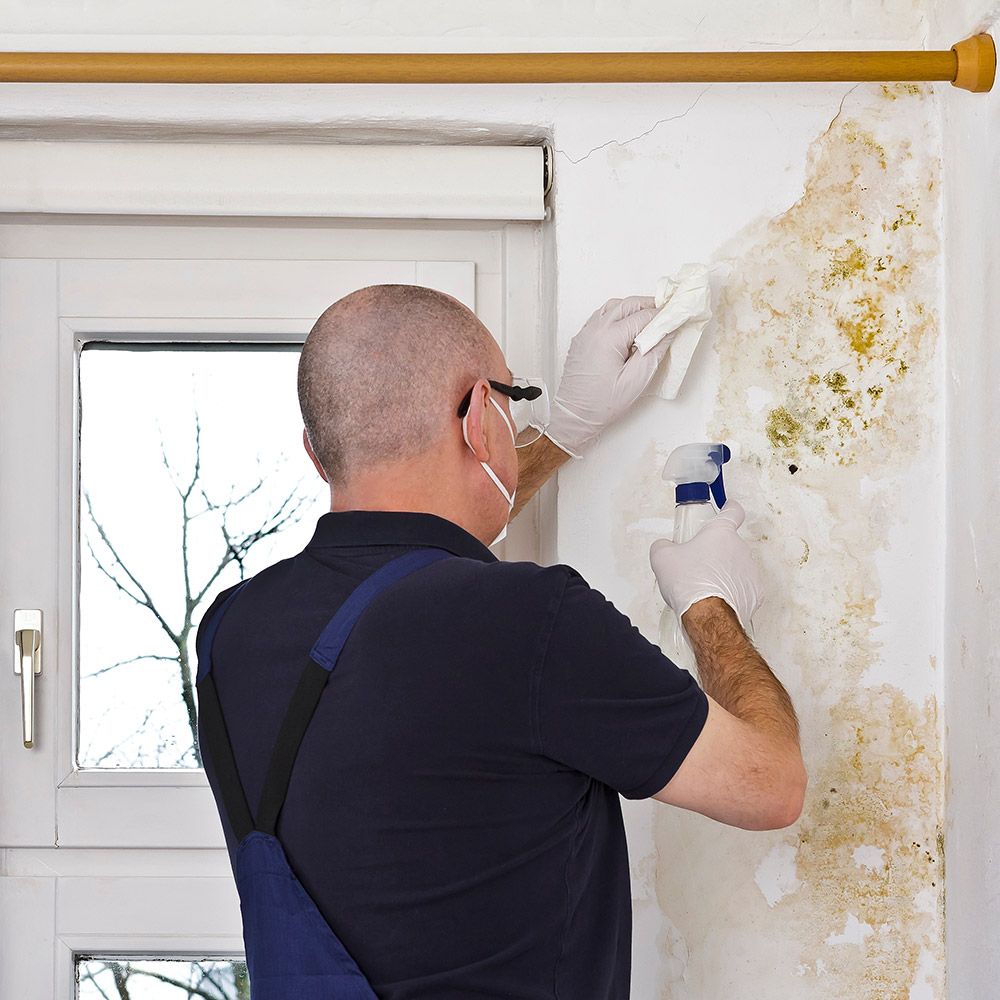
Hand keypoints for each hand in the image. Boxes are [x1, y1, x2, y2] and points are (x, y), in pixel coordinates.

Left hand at [544, 296, 677, 457]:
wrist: (574, 416)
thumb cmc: (602, 403)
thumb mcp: (636, 380)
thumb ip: (655, 351)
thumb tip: (668, 332)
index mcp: (609, 337)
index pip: (643, 316)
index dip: (662, 316)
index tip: (676, 317)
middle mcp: (595, 329)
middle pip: (627, 304)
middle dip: (648, 305)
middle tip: (665, 314)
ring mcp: (585, 332)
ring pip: (612, 306)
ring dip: (632, 308)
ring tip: (648, 321)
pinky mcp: (581, 339)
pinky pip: (601, 316)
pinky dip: (616, 315)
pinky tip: (626, 328)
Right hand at [648, 501, 763, 634]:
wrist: (706, 616)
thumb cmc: (689, 583)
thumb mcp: (661, 558)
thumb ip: (663, 545)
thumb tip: (664, 547)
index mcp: (720, 533)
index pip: (733, 511)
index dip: (730, 508)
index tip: (727, 508)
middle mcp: (740, 548)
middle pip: (729, 544)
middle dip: (715, 553)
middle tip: (697, 565)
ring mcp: (750, 570)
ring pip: (736, 566)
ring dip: (723, 572)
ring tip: (705, 587)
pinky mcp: (755, 592)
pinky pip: (743, 587)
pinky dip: (732, 592)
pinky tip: (716, 599)